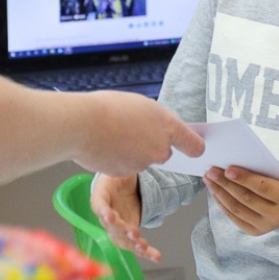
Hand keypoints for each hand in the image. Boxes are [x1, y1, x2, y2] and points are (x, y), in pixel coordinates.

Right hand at [70, 91, 204, 176]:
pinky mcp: (125, 174)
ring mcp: (143, 164)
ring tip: (114, 134)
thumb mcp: (141, 104)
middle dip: (152, 145)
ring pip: (142, 159)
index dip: (194, 146)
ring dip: (133, 151)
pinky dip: (118, 159)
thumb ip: (154, 120)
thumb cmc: (109, 108)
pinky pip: (125, 166)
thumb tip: (155, 128)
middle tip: (133, 129)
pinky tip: (106, 145)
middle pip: (163, 152)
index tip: (195, 148)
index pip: (194, 144)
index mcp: (168, 127)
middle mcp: (160, 149)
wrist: (83, 124)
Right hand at [91, 172, 160, 261]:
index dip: (103, 212)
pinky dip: (146, 252)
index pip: (99, 205)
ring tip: (144, 247)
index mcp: (100, 198)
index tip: (109, 216)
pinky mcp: (129, 233)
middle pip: (111, 226)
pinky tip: (156, 256)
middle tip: (133, 232)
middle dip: (122, 231)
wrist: (121, 184)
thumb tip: (137, 159)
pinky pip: (135, 244)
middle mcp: (106, 216)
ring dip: (133, 244)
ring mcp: (117, 227)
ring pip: (122, 239)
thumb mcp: (118, 168)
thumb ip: (123, 167)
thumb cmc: (117, 176)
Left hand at [205, 164, 278, 235]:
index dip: (245, 178)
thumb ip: (263, 168)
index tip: (228, 169)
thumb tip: (235, 161)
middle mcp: (277, 215)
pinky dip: (222, 203)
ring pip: (237, 209)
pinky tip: (215, 191)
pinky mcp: (254, 231)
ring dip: (220, 193)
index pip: (263, 187)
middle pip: (246, 199)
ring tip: (209, 179)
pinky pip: (234, 217)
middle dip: (226, 184)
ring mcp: (265, 226)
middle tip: (211, 171)